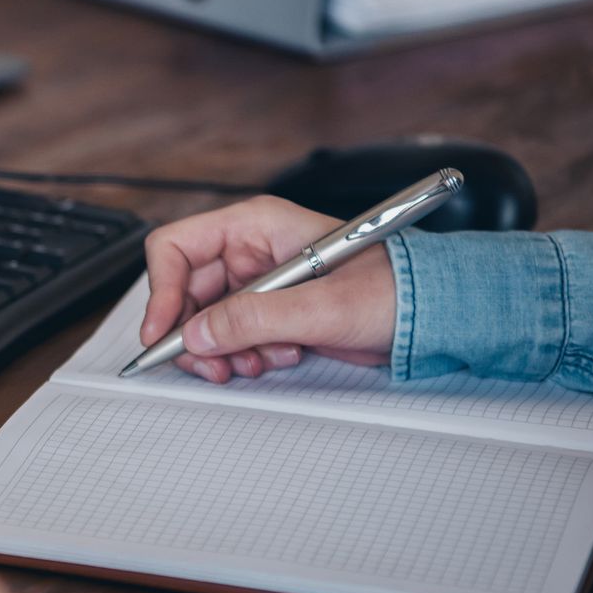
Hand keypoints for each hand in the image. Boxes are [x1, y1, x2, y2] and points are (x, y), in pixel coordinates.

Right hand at [141, 195, 397, 383]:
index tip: (163, 333)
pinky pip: (232, 336)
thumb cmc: (395, 289)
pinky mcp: (271, 312)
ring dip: (223, 350)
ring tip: (256, 362)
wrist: (431, 313)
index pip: (177, 248)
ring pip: (206, 320)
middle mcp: (251, 251)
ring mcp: (259, 283)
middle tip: (211, 365)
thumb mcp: (322, 306)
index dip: (162, 291)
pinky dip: (244, 355)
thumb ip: (255, 319)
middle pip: (186, 292)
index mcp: (256, 226)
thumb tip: (198, 335)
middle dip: (195, 334)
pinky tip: (277, 357)